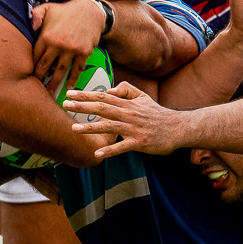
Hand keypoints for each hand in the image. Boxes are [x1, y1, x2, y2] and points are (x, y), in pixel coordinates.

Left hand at [31, 0, 106, 89]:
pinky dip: (73, 79)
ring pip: (60, 70)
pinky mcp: (84, 52)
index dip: (31, 67)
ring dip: (54, 83)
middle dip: (39, 79)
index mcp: (46, 35)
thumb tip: (31, 27)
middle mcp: (57, 44)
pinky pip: (77, 69)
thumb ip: (36, 15)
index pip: (35, 55)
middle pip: (45, 66)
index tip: (27, 76)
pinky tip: (69, 88)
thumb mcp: (48, 7)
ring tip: (50, 93)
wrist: (90, 11)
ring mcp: (71, 49)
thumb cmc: (66, 10)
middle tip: (34, 89)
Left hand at [63, 80, 184, 156]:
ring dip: (91, 127)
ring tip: (74, 128)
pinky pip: (121, 147)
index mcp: (127, 104)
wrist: (177, 128)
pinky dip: (109, 151)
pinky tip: (97, 154)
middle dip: (82, 106)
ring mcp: (133, 129)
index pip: (103, 96)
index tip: (70, 93)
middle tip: (65, 104)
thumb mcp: (143, 97)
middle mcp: (128, 114)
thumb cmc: (157, 114)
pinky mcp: (139, 142)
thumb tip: (110, 89)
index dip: (86, 94)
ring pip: (109, 126)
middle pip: (102, 108)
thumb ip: (127, 90)